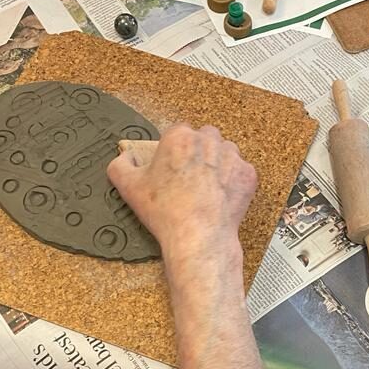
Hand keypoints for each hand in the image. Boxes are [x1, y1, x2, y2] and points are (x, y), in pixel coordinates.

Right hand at [107, 123, 256, 263]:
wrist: (198, 236)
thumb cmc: (165, 211)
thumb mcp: (128, 187)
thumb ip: (120, 164)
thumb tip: (126, 156)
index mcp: (179, 137)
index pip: (178, 132)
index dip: (174, 150)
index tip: (173, 167)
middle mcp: (208, 140)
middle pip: (204, 138)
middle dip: (198, 153)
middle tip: (189, 178)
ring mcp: (232, 156)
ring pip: (225, 152)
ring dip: (218, 163)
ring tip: (206, 188)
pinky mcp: (248, 175)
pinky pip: (240, 171)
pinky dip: (233, 182)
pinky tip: (220, 197)